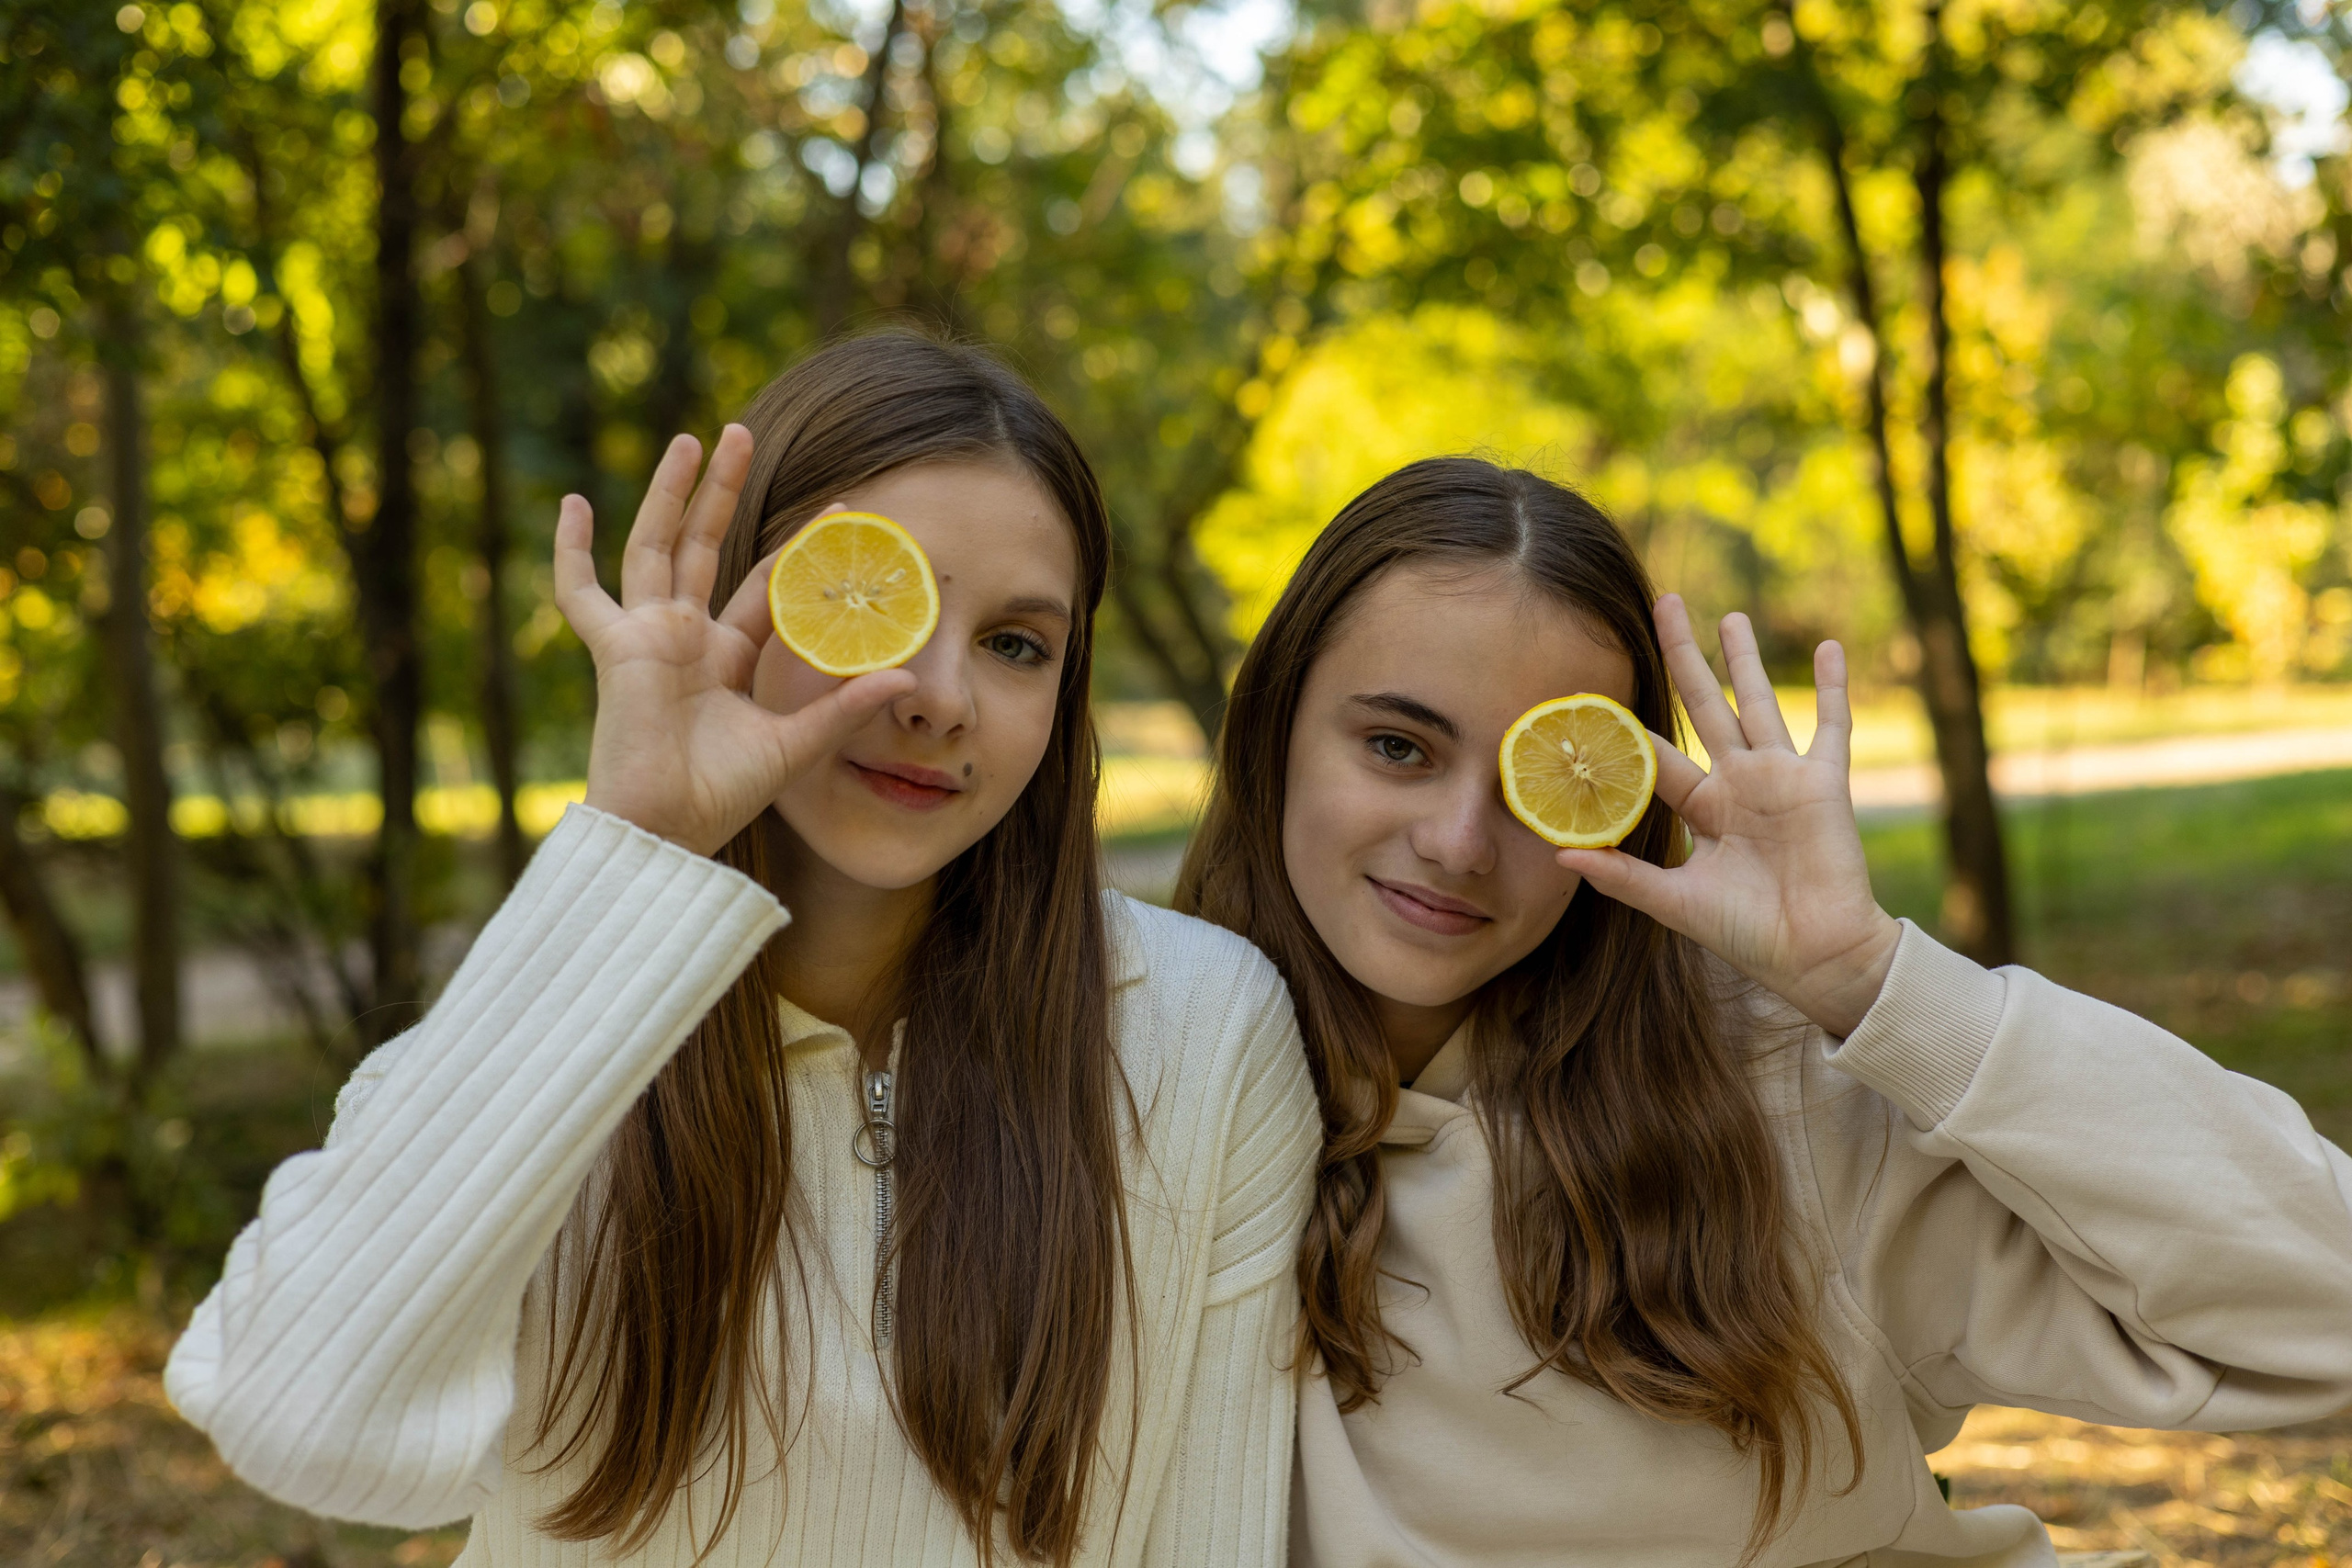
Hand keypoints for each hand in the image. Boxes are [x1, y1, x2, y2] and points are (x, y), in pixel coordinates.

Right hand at [555, 426, 914, 855]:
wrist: (667, 831)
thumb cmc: (722, 797)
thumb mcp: (796, 745)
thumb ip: (845, 707)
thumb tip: (909, 676)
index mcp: (724, 658)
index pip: (765, 583)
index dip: (799, 547)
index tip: (839, 507)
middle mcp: (685, 638)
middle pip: (704, 545)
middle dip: (722, 490)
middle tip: (740, 431)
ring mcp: (648, 637)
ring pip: (657, 546)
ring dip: (672, 493)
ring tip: (693, 440)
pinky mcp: (617, 648)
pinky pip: (581, 593)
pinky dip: (571, 552)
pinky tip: (572, 504)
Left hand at [1556, 595, 1901, 1036]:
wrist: (1815, 957)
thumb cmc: (1748, 935)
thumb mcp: (1676, 903)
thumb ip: (1623, 877)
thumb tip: (1559, 855)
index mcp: (1702, 809)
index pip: (1657, 756)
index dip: (1628, 728)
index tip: (1593, 692)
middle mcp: (1738, 784)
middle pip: (1704, 705)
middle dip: (1683, 657)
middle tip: (1663, 604)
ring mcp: (1781, 779)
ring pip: (1759, 702)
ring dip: (1745, 659)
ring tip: (1728, 615)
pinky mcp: (1823, 784)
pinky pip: (1830, 726)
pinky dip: (1833, 689)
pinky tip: (1829, 647)